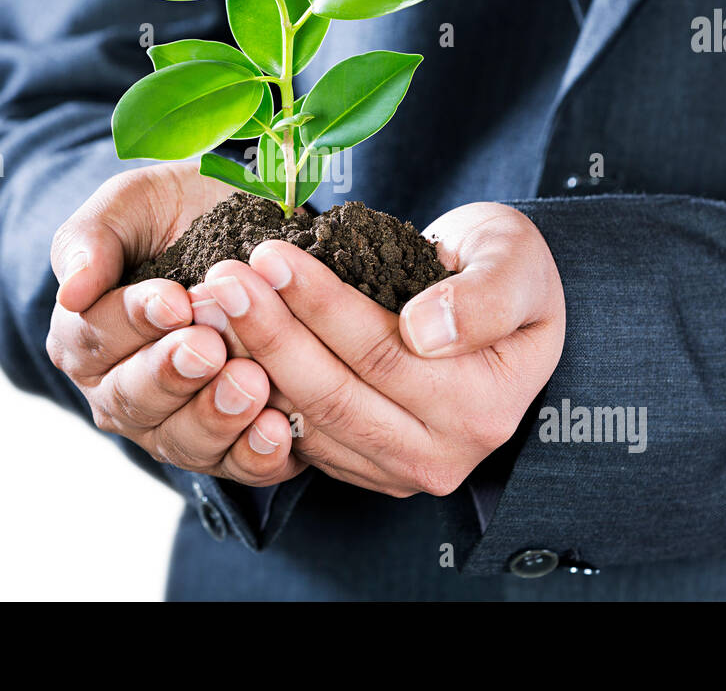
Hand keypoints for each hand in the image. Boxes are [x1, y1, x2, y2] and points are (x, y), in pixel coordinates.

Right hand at [47, 162, 305, 486]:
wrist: (249, 228)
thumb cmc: (177, 213)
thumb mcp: (131, 204)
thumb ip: (92, 240)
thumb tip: (71, 291)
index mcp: (86, 336)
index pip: (96, 338)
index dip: (134, 321)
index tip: (174, 301)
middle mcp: (121, 390)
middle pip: (134, 399)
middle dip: (173, 373)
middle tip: (210, 347)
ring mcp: (173, 424)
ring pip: (182, 440)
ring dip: (216, 416)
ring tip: (250, 384)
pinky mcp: (229, 445)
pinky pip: (236, 465)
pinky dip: (256, 455)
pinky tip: (279, 431)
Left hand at [187, 202, 563, 496]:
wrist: (496, 303)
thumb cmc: (505, 269)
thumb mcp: (515, 261)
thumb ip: (485, 295)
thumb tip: (423, 331)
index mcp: (484, 405)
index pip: (383, 353)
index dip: (320, 305)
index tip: (270, 255)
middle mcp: (441, 454)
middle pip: (334, 395)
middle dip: (269, 333)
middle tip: (221, 279)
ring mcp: (398, 470)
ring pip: (307, 419)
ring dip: (252, 358)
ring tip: (209, 301)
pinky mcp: (362, 469)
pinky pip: (298, 434)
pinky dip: (256, 386)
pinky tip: (223, 338)